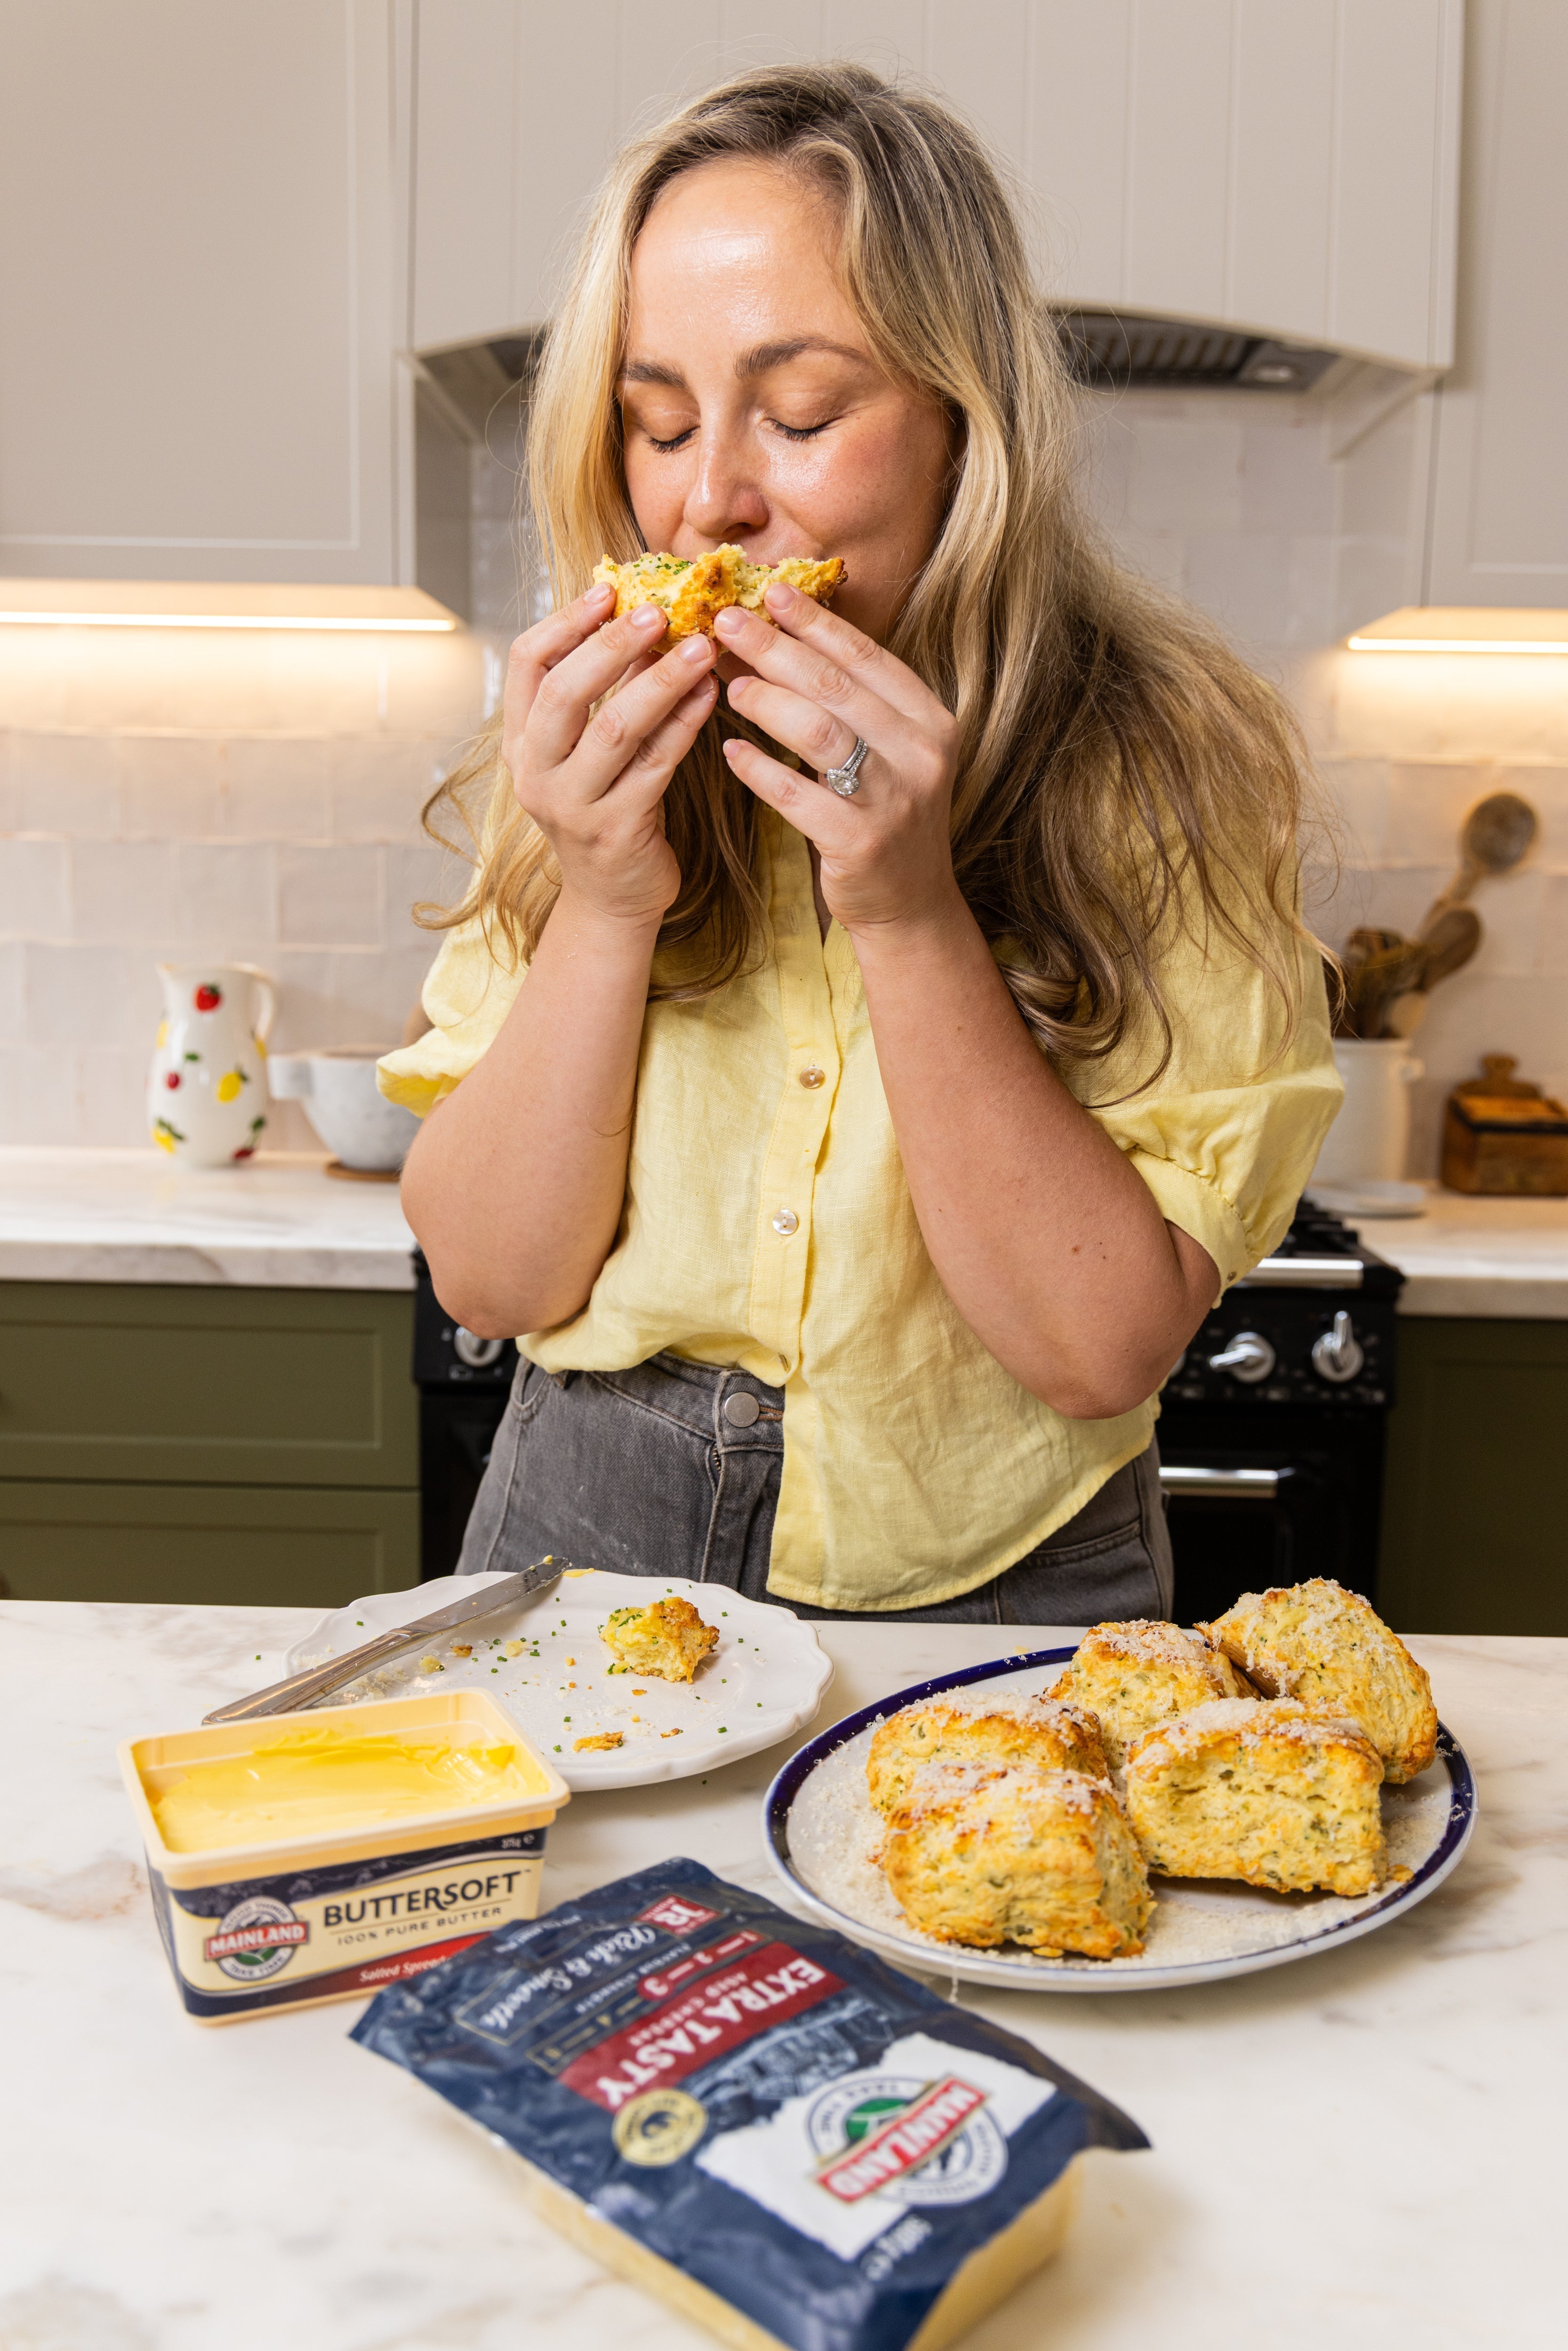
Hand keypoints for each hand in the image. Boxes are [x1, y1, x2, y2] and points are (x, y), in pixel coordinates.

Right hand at [503, 582, 717, 928]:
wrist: (613, 896)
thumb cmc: (606, 808)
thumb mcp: (588, 750)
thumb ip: (604, 691)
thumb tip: (639, 616)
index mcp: (521, 742)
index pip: (526, 664)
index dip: (565, 622)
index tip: (608, 590)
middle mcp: (535, 773)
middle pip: (564, 692)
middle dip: (612, 644)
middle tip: (658, 609)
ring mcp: (572, 805)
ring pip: (615, 728)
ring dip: (660, 680)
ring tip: (700, 645)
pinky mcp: (616, 830)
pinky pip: (656, 765)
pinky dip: (685, 724)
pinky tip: (709, 695)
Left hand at [715, 585, 961, 933]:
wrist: (909, 903)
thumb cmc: (884, 814)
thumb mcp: (887, 751)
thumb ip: (849, 701)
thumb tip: (779, 638)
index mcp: (930, 720)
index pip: (866, 656)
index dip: (815, 621)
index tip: (771, 591)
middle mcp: (921, 754)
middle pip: (836, 686)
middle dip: (775, 648)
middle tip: (725, 623)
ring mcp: (894, 800)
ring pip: (819, 732)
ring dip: (766, 702)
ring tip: (729, 687)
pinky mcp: (861, 843)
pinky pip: (797, 795)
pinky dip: (758, 770)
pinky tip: (729, 752)